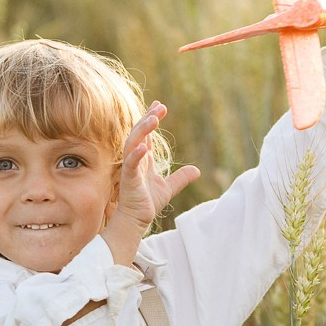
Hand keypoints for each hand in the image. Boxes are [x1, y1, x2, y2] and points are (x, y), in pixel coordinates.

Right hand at [100, 101, 199, 264]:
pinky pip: (131, 163)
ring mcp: (131, 168)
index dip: (151, 119)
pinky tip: (145, 146)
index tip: (159, 105)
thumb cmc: (147, 204)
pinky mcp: (128, 179)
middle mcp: (135, 160)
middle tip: (160, 107)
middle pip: (139, 133)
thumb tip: (197, 170)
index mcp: (143, 159)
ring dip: (142, 130)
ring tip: (153, 119)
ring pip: (132, 142)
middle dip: (148, 118)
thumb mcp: (169, 188)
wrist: (137, 220)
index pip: (146, 134)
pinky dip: (137, 154)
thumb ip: (181, 178)